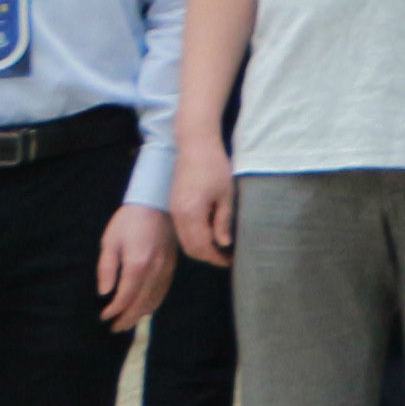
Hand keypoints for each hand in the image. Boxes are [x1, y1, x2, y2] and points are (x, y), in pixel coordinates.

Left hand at [93, 206, 176, 331]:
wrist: (157, 203)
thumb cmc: (128, 221)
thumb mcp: (110, 241)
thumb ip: (107, 268)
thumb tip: (104, 293)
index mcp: (137, 264)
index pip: (125, 297)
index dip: (113, 311)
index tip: (103, 317)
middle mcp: (154, 270)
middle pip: (141, 304)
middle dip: (126, 319)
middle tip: (114, 328)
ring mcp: (166, 269)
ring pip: (154, 300)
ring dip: (140, 314)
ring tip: (127, 322)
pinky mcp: (172, 266)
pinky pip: (163, 291)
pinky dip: (153, 304)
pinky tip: (143, 308)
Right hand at [170, 144, 236, 266]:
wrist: (195, 145)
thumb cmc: (215, 166)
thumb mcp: (226, 195)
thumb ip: (223, 221)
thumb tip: (224, 244)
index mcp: (191, 213)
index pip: (201, 247)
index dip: (216, 257)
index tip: (231, 260)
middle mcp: (178, 215)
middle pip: (190, 248)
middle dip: (208, 256)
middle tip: (226, 257)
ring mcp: (173, 210)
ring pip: (185, 240)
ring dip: (201, 247)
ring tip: (220, 247)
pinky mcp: (174, 204)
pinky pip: (182, 229)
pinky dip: (194, 237)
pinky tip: (209, 232)